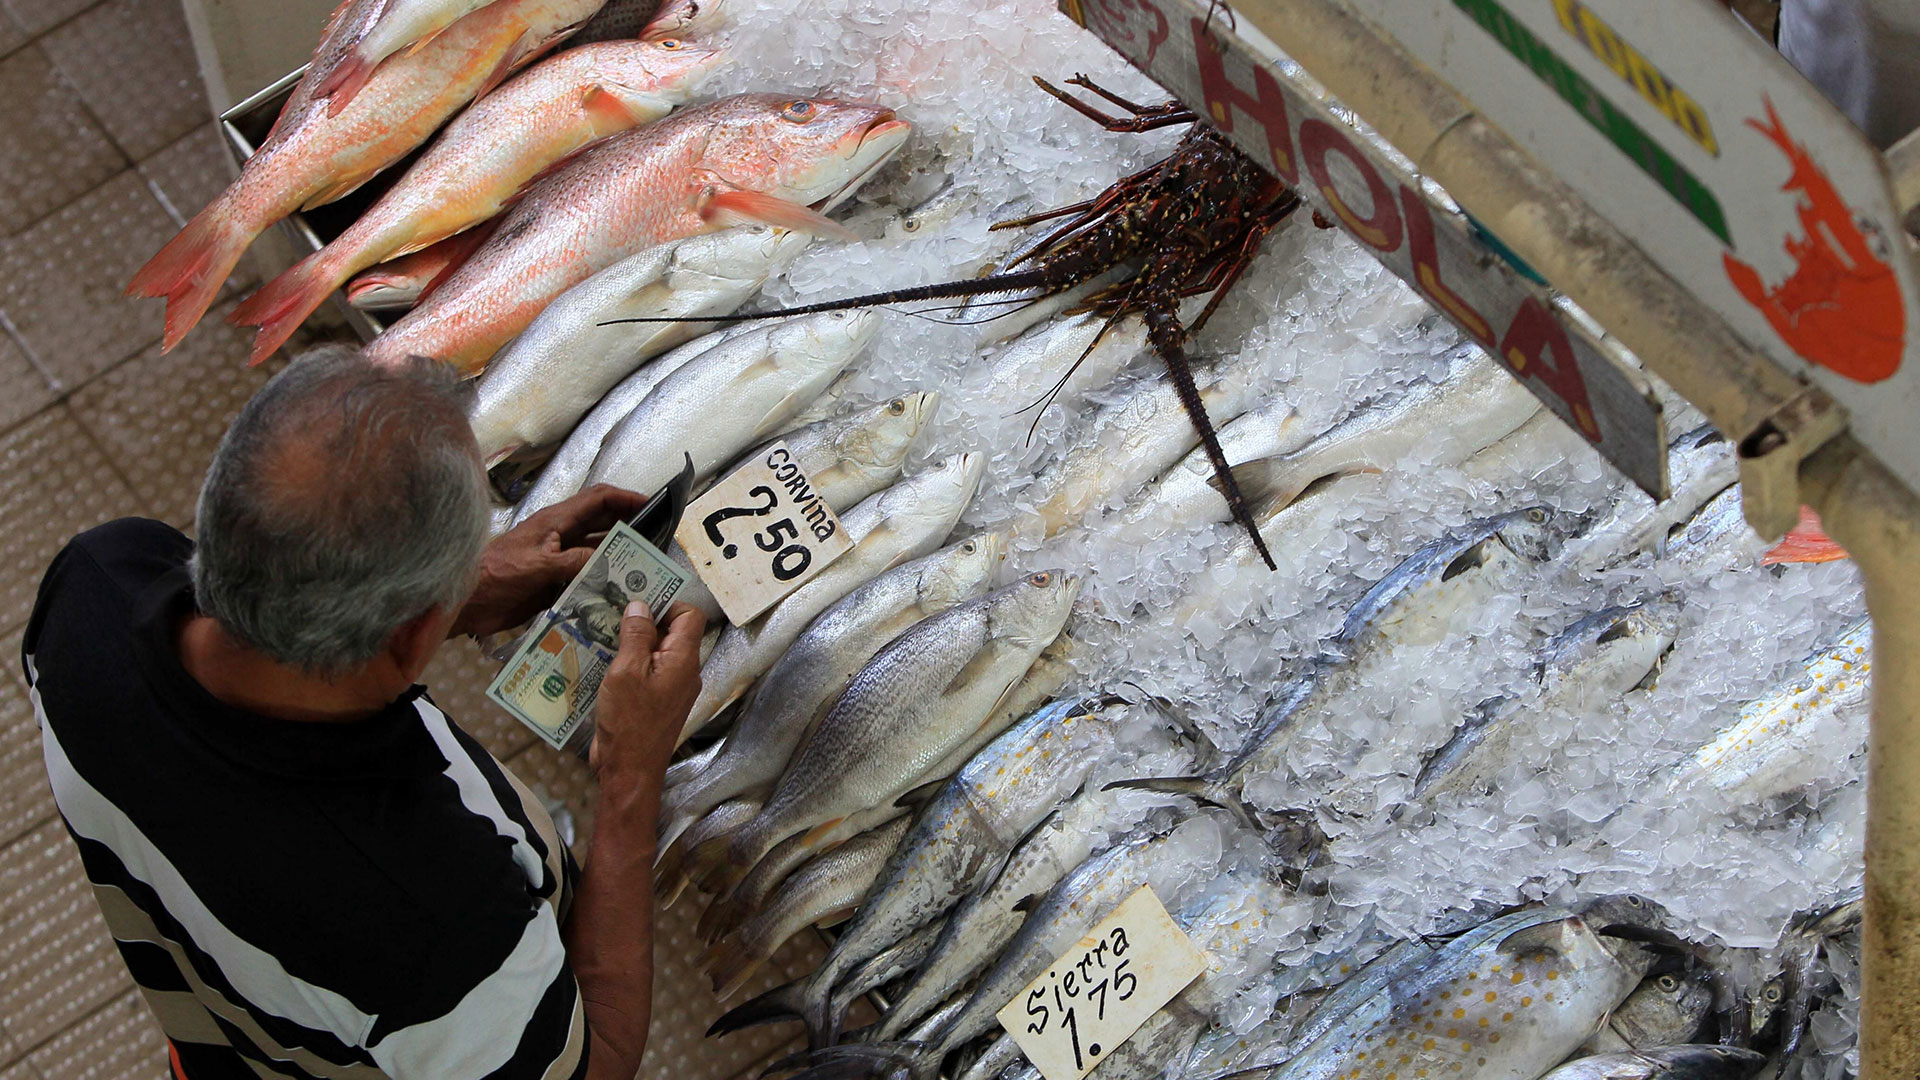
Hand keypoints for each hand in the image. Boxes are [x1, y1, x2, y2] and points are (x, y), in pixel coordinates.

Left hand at [450, 485, 647, 638]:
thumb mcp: (537, 567)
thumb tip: (608, 561)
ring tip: (643, 569)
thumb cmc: (494, 576)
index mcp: (556, 522)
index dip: (625, 498)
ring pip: (595, 552)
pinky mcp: (553, 581)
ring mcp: (557, 559)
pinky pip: (584, 577)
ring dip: (617, 558)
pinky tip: (617, 592)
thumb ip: (574, 562)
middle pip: (601, 524)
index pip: (598, 500)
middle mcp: (560, 536)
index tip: (652, 505)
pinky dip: (601, 581)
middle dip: (629, 528)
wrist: (464, 602)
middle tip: (657, 541)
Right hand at [590, 600, 704, 782]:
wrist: (628, 770)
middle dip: (643, 618)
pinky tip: (599, 657)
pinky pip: (643, 671)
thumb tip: (641, 605)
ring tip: (599, 628)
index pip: (689, 616)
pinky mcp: (651, 701)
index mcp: (683, 660)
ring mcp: (667, 687)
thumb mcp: (627, 672)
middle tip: (610, 607)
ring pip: (653, 651)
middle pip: (670, 631)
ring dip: (629, 640)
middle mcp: (681, 671)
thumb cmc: (630, 722)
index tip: (637, 597)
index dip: (667, 601)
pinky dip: (625, 662)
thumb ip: (636, 636)